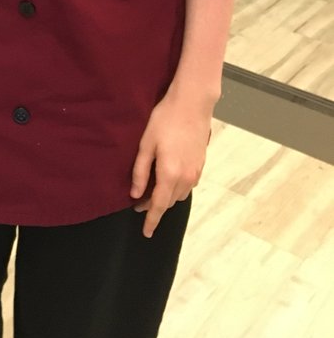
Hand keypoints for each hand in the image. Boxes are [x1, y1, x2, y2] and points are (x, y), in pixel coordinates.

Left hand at [130, 95, 210, 238]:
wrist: (192, 105)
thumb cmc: (165, 120)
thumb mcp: (146, 144)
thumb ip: (140, 171)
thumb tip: (135, 194)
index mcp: (169, 174)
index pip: (159, 206)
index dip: (151, 220)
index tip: (146, 232)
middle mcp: (185, 178)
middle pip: (169, 202)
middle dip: (155, 206)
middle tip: (139, 202)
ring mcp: (195, 172)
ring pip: (179, 195)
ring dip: (166, 197)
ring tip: (152, 191)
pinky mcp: (200, 165)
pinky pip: (187, 185)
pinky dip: (176, 189)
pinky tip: (168, 179)